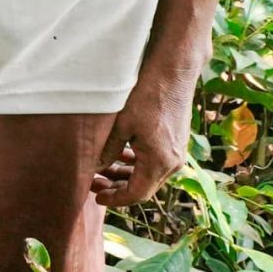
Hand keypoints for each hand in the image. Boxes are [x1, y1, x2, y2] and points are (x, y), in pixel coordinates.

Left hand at [90, 73, 195, 205]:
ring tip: (103, 171)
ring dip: (127, 176)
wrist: (174, 72)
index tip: (97, 198)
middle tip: (94, 185)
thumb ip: (108, 151)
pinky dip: (138, 164)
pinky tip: (121, 156)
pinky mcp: (177, 142)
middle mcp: (173, 162)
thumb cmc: (147, 95)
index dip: (115, 199)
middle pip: (144, 188)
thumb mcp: (121, 124)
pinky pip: (156, 162)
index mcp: (160, 162)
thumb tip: (95, 170)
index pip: (137, 194)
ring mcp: (178, 152)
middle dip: (118, 189)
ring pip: (150, 175)